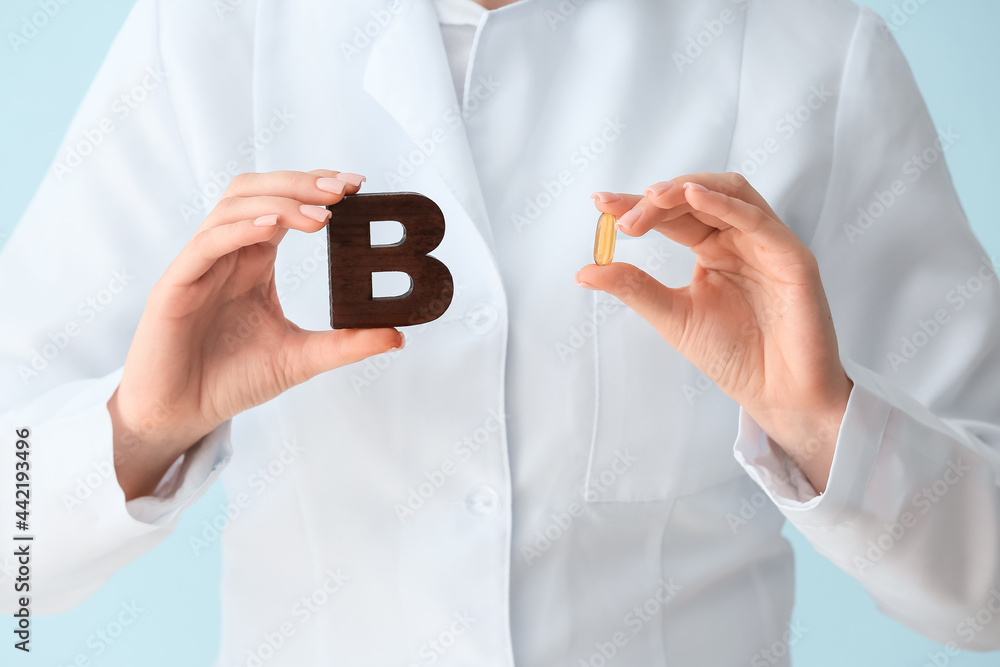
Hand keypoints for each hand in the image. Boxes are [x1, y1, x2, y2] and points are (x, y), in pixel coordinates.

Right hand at [109, 170, 404, 499]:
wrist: (182, 414)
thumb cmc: (231, 380)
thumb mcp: (300, 358)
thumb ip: (345, 345)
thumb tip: (398, 336)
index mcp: (254, 261)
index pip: (284, 205)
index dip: (315, 188)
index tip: (356, 186)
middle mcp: (228, 253)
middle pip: (257, 191)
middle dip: (301, 183)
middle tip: (344, 190)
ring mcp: (200, 265)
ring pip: (234, 207)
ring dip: (278, 201)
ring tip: (321, 213)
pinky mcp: (176, 284)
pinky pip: (207, 243)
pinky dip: (241, 228)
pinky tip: (273, 226)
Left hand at [579, 173, 851, 491]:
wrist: (776, 394)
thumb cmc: (734, 356)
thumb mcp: (672, 316)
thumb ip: (634, 288)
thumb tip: (585, 270)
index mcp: (713, 249)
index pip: (673, 216)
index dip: (637, 205)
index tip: (600, 204)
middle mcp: (740, 239)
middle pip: (697, 198)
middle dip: (656, 201)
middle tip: (622, 216)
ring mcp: (767, 244)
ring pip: (729, 194)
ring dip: (687, 190)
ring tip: (652, 198)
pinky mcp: (792, 257)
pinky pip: (758, 220)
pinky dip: (724, 203)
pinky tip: (693, 196)